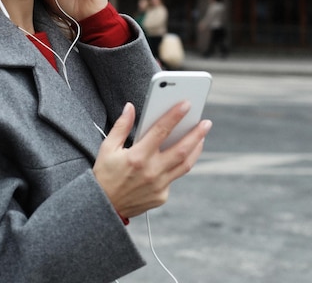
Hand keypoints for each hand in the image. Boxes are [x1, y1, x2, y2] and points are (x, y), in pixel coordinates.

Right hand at [93, 102, 211, 217]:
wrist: (104, 207)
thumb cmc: (105, 174)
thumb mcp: (107, 148)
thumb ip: (121, 127)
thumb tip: (130, 108)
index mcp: (137, 156)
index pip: (161, 131)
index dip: (175, 115)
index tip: (186, 104)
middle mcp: (151, 171)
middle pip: (181, 149)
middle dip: (196, 134)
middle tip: (206, 122)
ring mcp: (159, 186)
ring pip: (185, 164)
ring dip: (195, 149)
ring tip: (201, 137)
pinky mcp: (162, 196)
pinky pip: (174, 178)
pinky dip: (179, 165)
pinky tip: (181, 156)